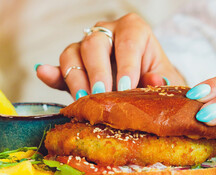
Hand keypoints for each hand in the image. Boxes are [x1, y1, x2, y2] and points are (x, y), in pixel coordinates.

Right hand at [35, 13, 184, 99]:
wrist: (146, 86)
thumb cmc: (157, 78)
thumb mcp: (165, 79)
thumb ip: (161, 79)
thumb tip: (155, 80)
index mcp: (134, 30)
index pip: (127, 42)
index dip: (126, 65)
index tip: (125, 88)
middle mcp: (107, 33)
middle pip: (95, 44)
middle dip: (98, 72)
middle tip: (103, 96)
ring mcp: (87, 48)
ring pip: (72, 53)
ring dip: (76, 78)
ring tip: (84, 100)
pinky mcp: (75, 66)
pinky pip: (60, 67)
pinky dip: (53, 74)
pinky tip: (45, 74)